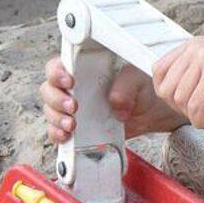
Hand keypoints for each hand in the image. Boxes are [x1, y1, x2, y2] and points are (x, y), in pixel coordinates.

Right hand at [39, 57, 185, 143]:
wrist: (154, 112)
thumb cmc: (144, 88)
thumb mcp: (139, 79)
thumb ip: (125, 86)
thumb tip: (113, 101)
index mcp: (85, 70)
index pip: (59, 66)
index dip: (57, 73)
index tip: (69, 82)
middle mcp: (75, 88)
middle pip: (49, 90)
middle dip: (56, 100)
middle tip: (74, 107)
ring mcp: (75, 109)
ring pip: (51, 112)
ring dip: (57, 119)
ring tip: (73, 125)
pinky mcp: (79, 128)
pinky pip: (58, 132)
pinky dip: (58, 135)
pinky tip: (67, 136)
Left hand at [151, 34, 203, 130]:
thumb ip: (203, 74)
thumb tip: (185, 102)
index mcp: (194, 45)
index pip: (159, 72)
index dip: (170, 94)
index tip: (189, 104)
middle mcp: (195, 49)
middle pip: (166, 90)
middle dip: (182, 108)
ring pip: (181, 100)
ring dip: (196, 115)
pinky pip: (196, 107)